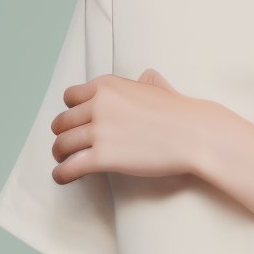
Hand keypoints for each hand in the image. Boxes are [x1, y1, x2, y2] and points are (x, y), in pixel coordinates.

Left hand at [50, 67, 214, 183]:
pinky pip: (70, 166)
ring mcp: (98, 131)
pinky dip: (62, 173)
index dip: (70, 111)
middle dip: (62, 134)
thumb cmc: (181, 114)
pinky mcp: (102, 157)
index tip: (74, 122)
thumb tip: (147, 76)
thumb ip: (145, 81)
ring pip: (62, 144)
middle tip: (65, 145)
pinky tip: (62, 177)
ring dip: (60, 155)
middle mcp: (98, 105)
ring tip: (63, 161)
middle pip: (62, 122)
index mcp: (107, 86)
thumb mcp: (158, 87)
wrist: (193, 134)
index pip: (70, 97)